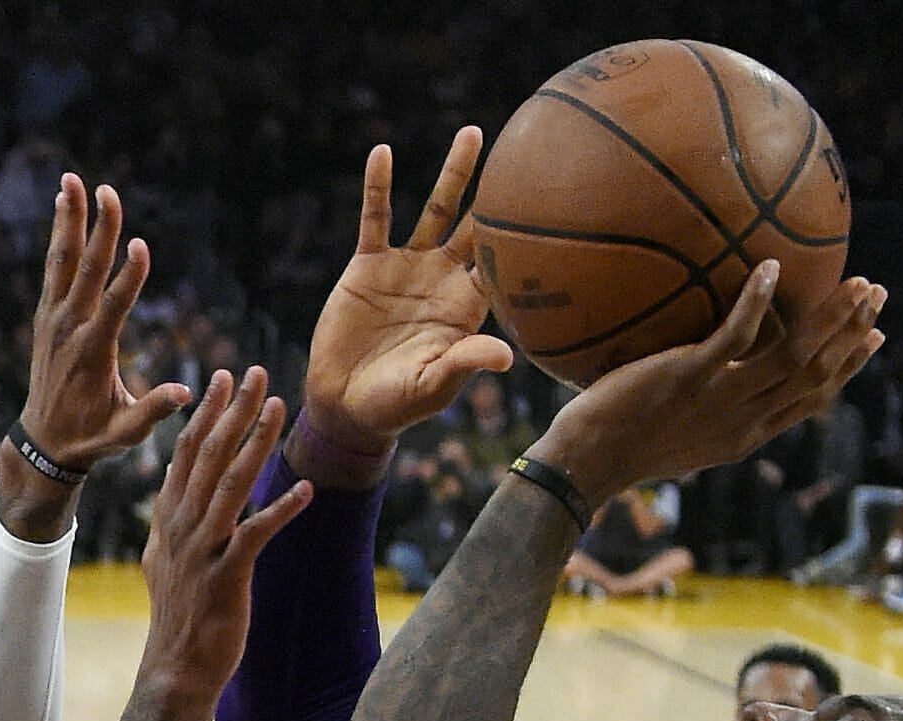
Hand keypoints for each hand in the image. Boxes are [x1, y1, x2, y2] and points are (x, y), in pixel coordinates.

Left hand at [18, 177, 189, 474]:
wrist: (42, 443)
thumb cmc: (91, 439)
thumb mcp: (125, 434)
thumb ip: (153, 411)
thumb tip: (186, 392)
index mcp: (93, 353)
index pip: (114, 307)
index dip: (130, 277)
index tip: (140, 244)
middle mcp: (68, 329)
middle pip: (87, 270)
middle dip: (100, 229)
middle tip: (108, 191)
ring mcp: (53, 319)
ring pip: (63, 260)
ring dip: (68, 219)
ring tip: (72, 180)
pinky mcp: (45, 316)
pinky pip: (53, 269)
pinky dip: (59, 237)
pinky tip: (63, 208)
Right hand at [137, 367, 310, 699]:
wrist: (176, 668)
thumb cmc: (180, 616)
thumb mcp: (163, 560)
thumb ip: (171, 522)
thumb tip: (174, 489)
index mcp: (169, 518)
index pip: (187, 452)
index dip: (206, 412)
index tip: (223, 377)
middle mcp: (182, 526)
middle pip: (209, 455)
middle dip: (233, 411)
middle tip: (254, 372)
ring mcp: (203, 549)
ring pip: (231, 483)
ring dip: (256, 442)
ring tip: (277, 407)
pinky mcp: (226, 576)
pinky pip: (256, 533)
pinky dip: (281, 508)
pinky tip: (306, 487)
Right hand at [297, 130, 515, 457]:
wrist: (345, 405)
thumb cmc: (397, 405)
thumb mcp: (432, 386)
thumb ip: (465, 363)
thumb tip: (507, 356)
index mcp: (467, 307)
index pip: (503, 264)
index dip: (527, 236)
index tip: (557, 202)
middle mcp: (443, 279)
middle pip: (479, 224)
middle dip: (502, 190)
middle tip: (531, 147)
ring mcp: (407, 267)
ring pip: (436, 210)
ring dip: (454, 174)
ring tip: (473, 133)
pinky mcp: (368, 265)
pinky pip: (375, 218)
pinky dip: (378, 186)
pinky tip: (383, 153)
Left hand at [529, 260, 885, 501]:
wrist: (587, 463)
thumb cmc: (621, 446)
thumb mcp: (681, 437)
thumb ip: (710, 411)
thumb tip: (718, 379)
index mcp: (746, 436)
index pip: (811, 399)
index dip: (847, 367)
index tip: (873, 337)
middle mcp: (743, 420)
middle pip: (816, 373)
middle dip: (852, 333)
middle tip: (876, 295)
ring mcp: (719, 398)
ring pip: (793, 356)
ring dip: (829, 317)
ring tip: (854, 282)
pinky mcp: (689, 377)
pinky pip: (735, 335)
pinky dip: (757, 301)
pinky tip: (770, 267)